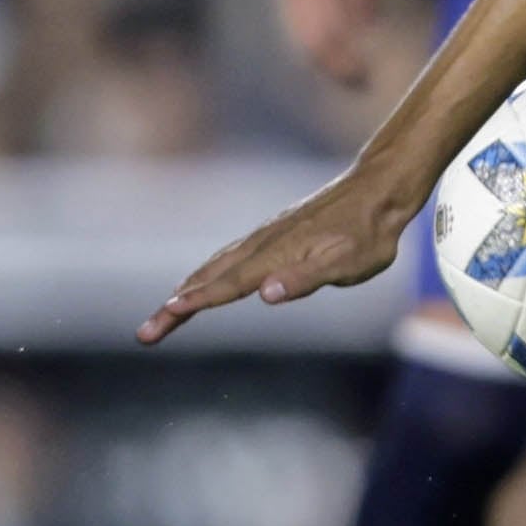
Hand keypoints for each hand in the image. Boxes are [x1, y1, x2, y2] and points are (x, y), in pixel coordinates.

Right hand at [137, 172, 406, 345]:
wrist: (379, 191)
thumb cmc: (368, 234)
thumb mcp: (348, 264)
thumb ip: (306, 278)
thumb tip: (266, 293)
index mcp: (276, 255)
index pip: (229, 285)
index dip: (197, 302)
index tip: (167, 314)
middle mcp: (262, 244)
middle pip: (209, 278)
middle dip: (176, 306)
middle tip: (146, 333)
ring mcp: (265, 238)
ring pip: (216, 266)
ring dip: (187, 290)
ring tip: (165, 313)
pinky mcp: (272, 235)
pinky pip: (229, 257)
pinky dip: (207, 273)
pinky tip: (205, 280)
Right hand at [274, 0, 384, 83]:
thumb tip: (365, 26)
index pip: (328, 39)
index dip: (344, 65)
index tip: (365, 80)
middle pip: (309, 41)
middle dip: (333, 66)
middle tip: (356, 82)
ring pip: (298, 29)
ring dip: (320, 53)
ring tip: (342, 68)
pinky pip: (294, 12)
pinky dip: (310, 33)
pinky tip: (324, 40)